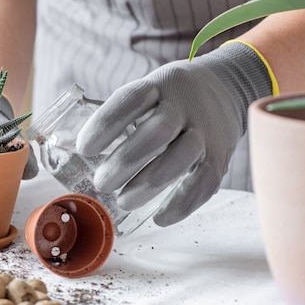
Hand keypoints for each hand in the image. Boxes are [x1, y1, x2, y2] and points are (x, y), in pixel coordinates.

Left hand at [76, 41, 272, 225]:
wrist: (227, 89)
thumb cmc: (170, 98)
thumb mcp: (149, 91)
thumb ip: (121, 116)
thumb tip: (77, 152)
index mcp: (159, 86)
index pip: (131, 100)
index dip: (106, 124)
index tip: (84, 149)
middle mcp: (184, 106)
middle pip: (158, 131)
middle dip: (126, 160)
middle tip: (101, 182)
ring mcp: (205, 131)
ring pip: (181, 157)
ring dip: (149, 184)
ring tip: (123, 202)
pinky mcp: (220, 155)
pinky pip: (204, 182)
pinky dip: (182, 203)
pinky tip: (160, 218)